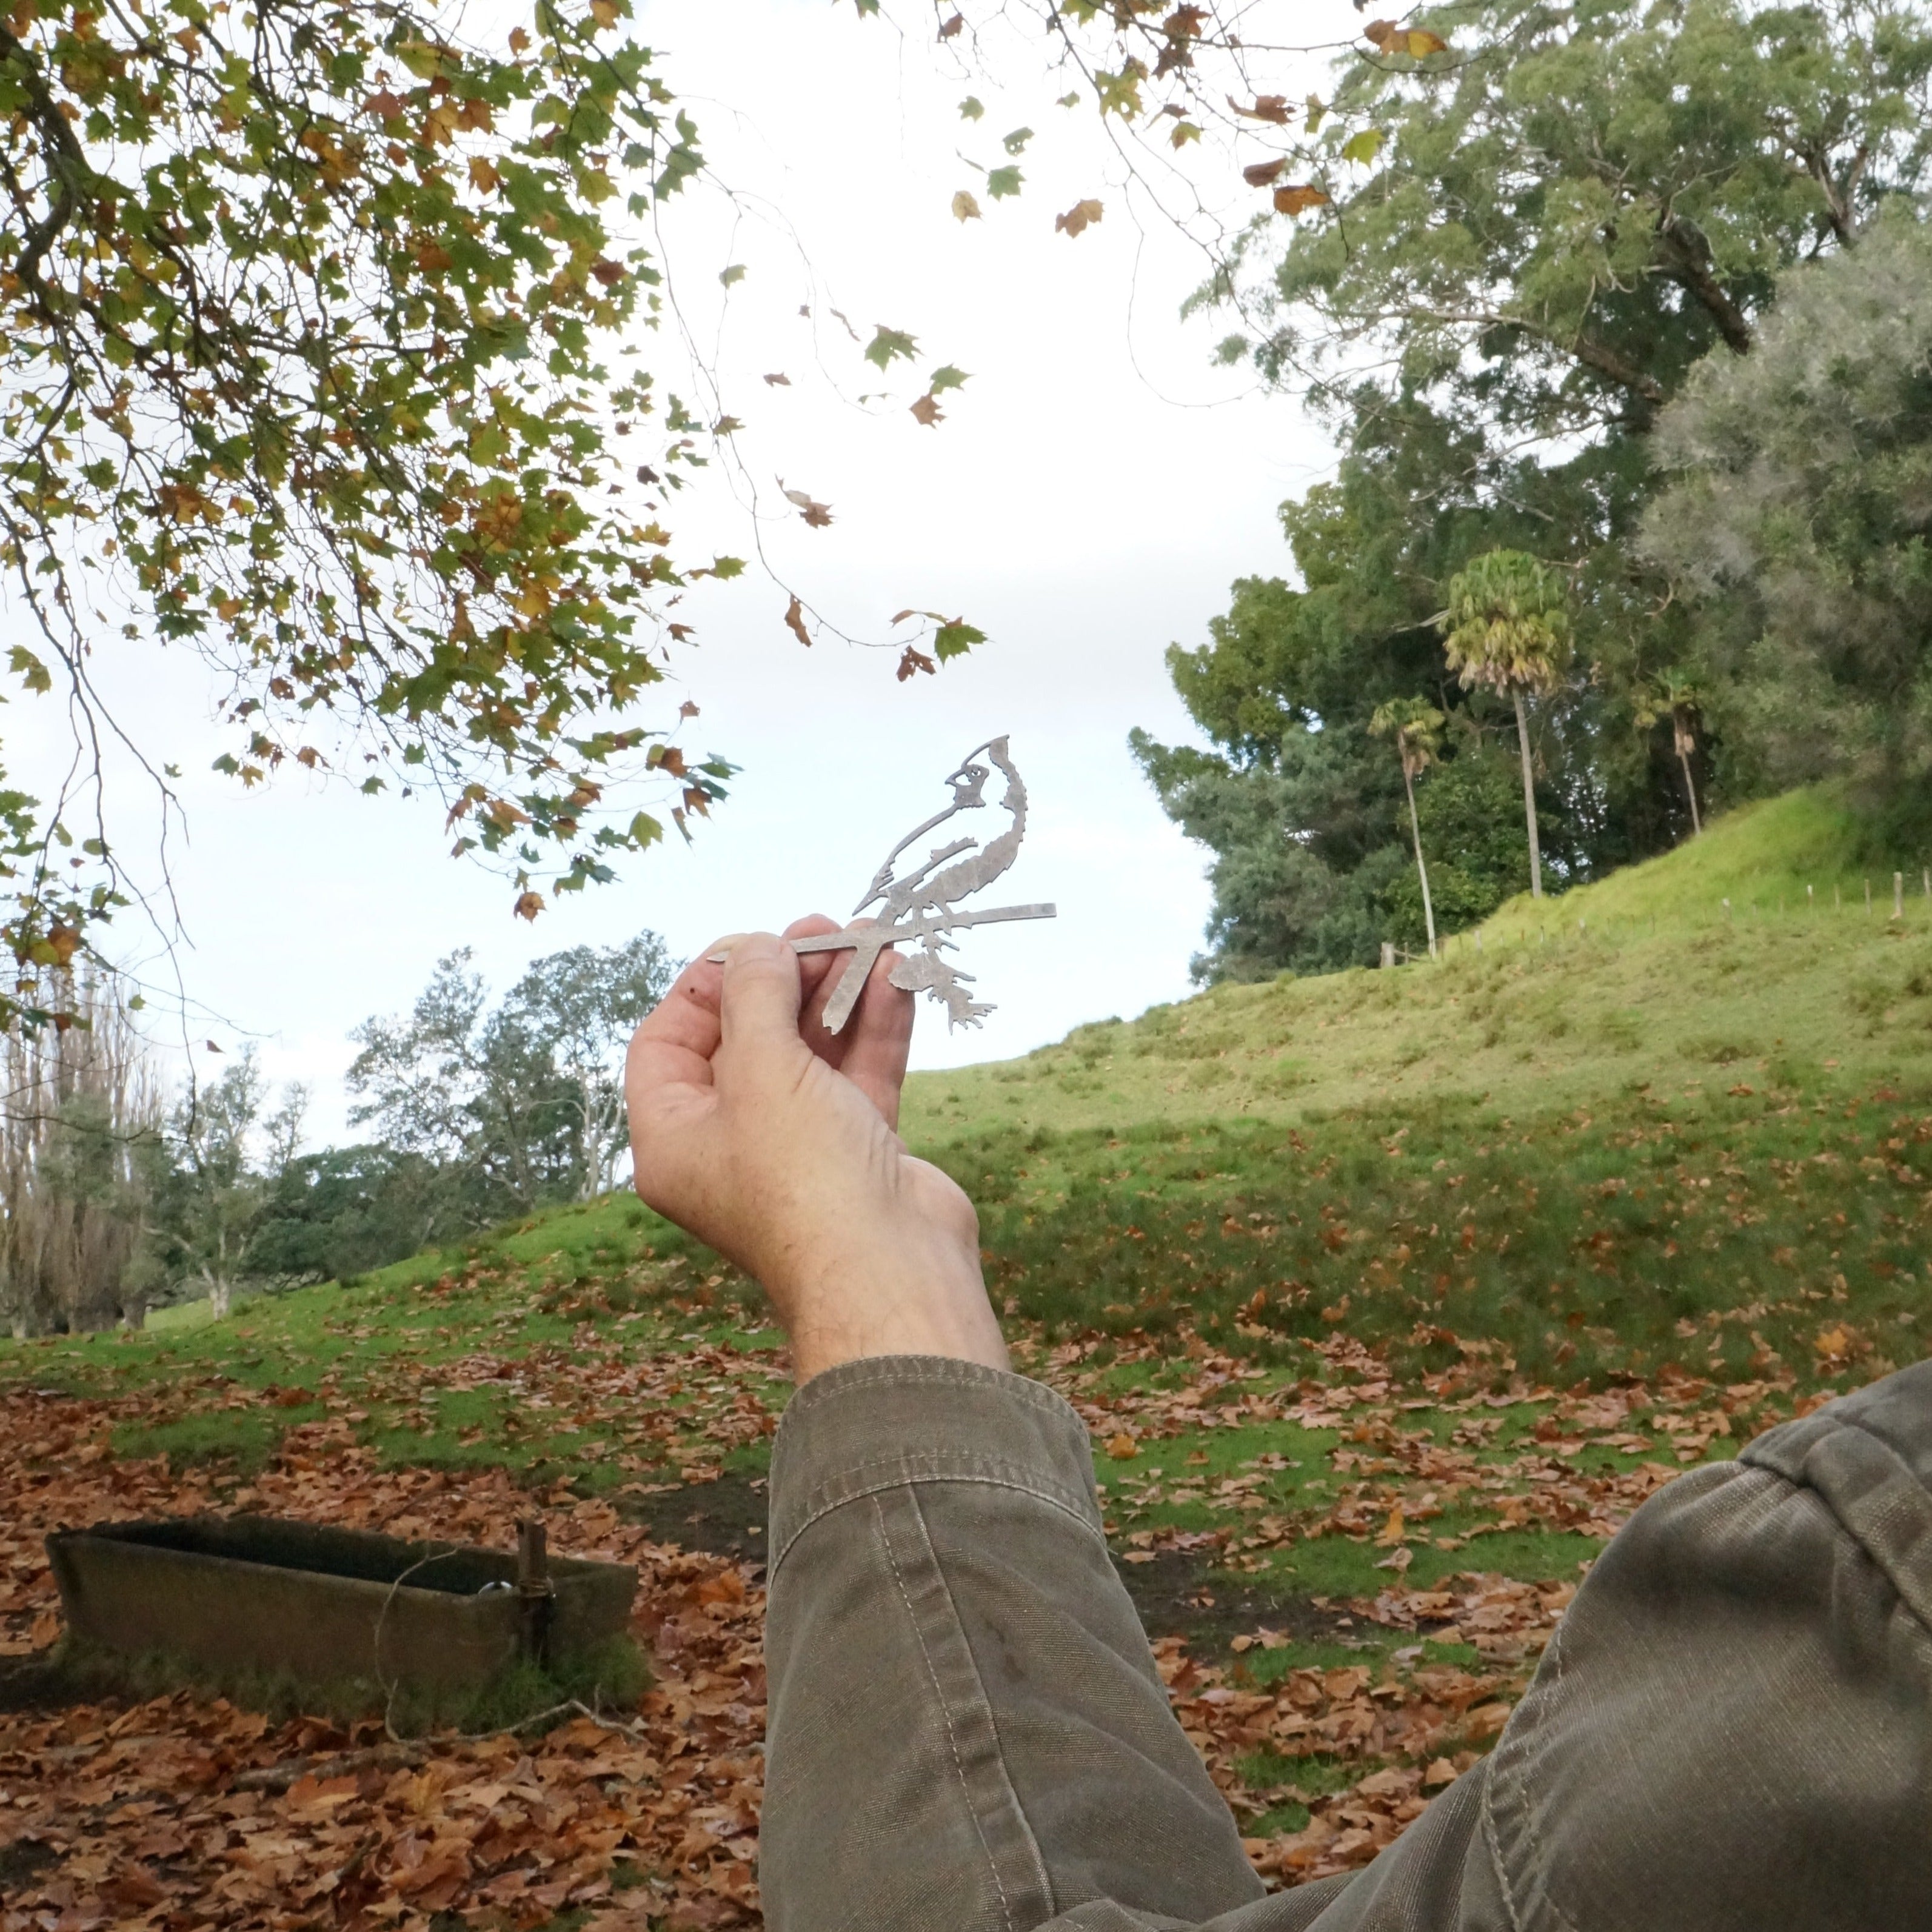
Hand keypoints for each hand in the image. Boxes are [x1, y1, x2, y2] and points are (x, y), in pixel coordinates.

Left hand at [626, 916, 1007, 1382]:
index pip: (667, 1043)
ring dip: (841, 994)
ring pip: (813, 1053)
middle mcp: (731, 1144)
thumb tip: (759, 948)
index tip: (753, 943)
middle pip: (748, 1039)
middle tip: (826, 930)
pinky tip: (900, 977)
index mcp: (676, 1137)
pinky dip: (878, 1027)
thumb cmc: (804, 1179)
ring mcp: (799, 1150)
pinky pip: (861, 1076)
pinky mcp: (859, 1153)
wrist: (891, 1272)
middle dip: (788, 979)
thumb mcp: (761, 1070)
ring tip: (874, 938)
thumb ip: (756, 998)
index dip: (705, 985)